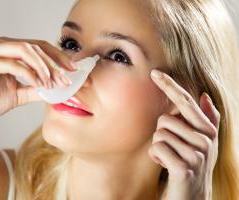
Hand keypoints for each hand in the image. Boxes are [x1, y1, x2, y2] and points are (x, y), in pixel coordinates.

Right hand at [0, 36, 75, 134]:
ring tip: (52, 83)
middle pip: (34, 45)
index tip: (72, 69)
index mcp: (4, 48)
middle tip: (66, 77)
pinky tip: (38, 85)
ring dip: (43, 67)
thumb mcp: (18, 94)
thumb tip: (58, 87)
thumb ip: (36, 88)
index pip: (36, 45)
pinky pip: (12, 64)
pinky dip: (29, 74)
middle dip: (54, 62)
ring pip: (24, 50)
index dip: (57, 56)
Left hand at [148, 69, 219, 199]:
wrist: (192, 196)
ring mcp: (196, 154)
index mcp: (208, 130)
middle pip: (166, 119)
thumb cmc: (192, 164)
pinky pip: (157, 148)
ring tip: (169, 157)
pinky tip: (165, 165)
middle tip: (171, 148)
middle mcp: (205, 140)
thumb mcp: (203, 142)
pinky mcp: (183, 168)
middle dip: (161, 132)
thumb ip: (207, 119)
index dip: (170, 86)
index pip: (186, 102)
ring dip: (158, 146)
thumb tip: (205, 95)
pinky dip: (155, 156)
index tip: (154, 73)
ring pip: (159, 133)